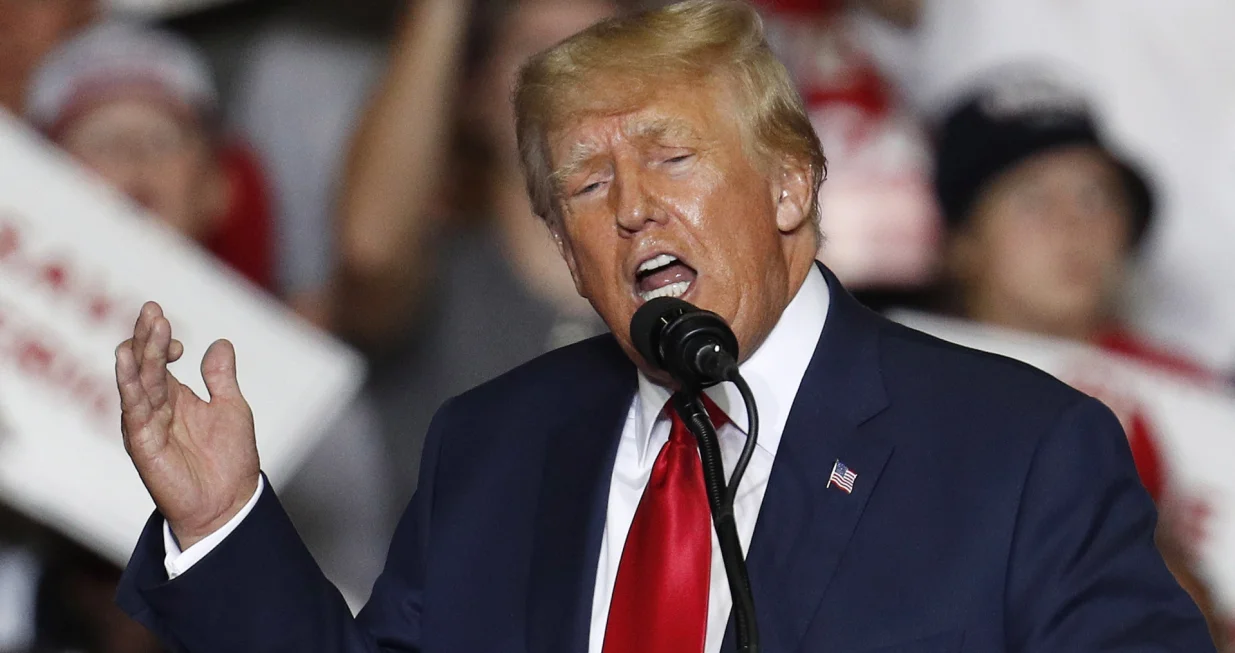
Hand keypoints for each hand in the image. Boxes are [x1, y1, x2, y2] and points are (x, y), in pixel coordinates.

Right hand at [116, 302, 259, 549]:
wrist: (229, 502)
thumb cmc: (230, 460)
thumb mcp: (232, 408)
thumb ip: (221, 377)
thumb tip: (220, 343)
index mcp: (175, 398)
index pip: (158, 360)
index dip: (162, 342)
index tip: (177, 339)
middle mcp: (156, 407)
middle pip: (144, 364)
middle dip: (147, 336)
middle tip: (153, 310)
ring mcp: (146, 423)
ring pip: (137, 380)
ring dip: (140, 352)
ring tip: (145, 326)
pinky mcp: (142, 441)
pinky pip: (132, 407)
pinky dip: (129, 382)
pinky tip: (127, 359)